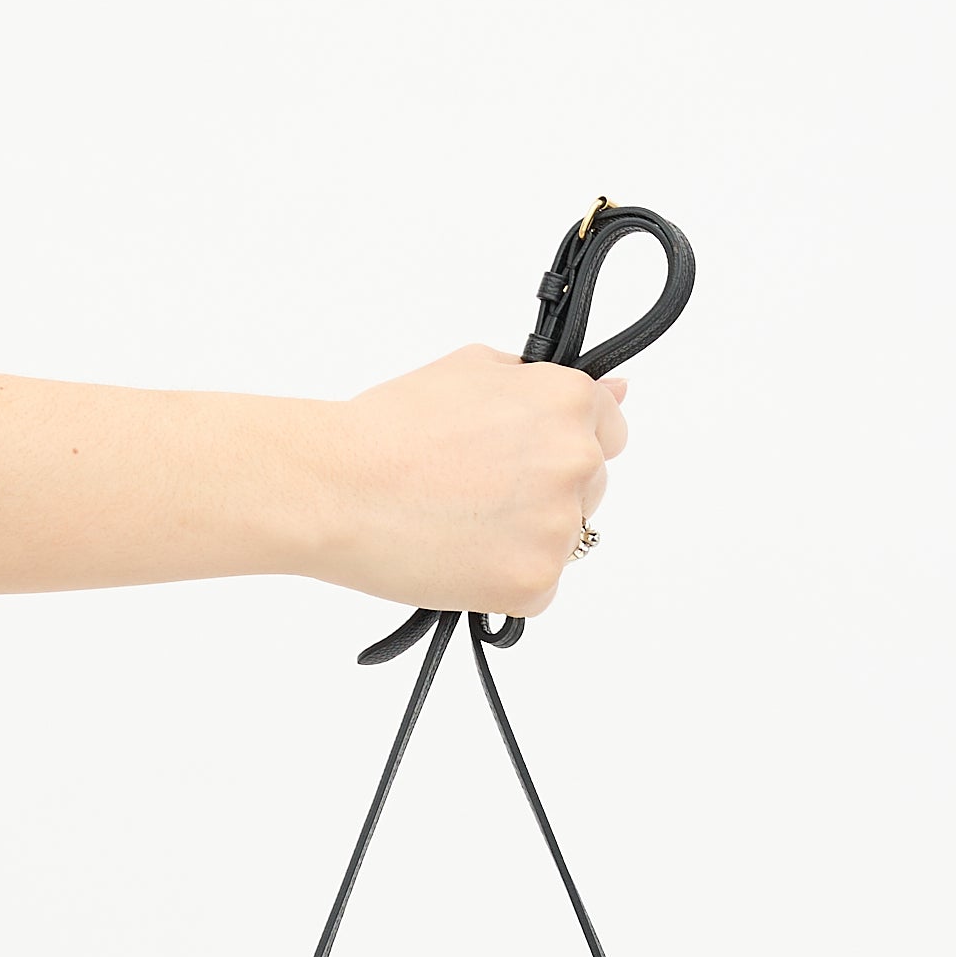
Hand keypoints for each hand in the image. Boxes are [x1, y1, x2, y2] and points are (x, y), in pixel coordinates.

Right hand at [308, 345, 628, 617]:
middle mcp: (576, 463)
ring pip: (564, 540)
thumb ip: (546, 383)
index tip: (527, 455)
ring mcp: (560, 529)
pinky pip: (537, 586)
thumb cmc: (391, 426)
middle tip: (475, 488)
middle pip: (589, 487)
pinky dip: (504, 579)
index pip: (610, 428)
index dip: (564, 440)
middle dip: (543, 489)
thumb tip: (618, 391)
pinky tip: (458, 554)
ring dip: (524, 536)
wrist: (337, 488)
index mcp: (568, 404)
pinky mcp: (534, 584)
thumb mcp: (472, 370)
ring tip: (458, 520)